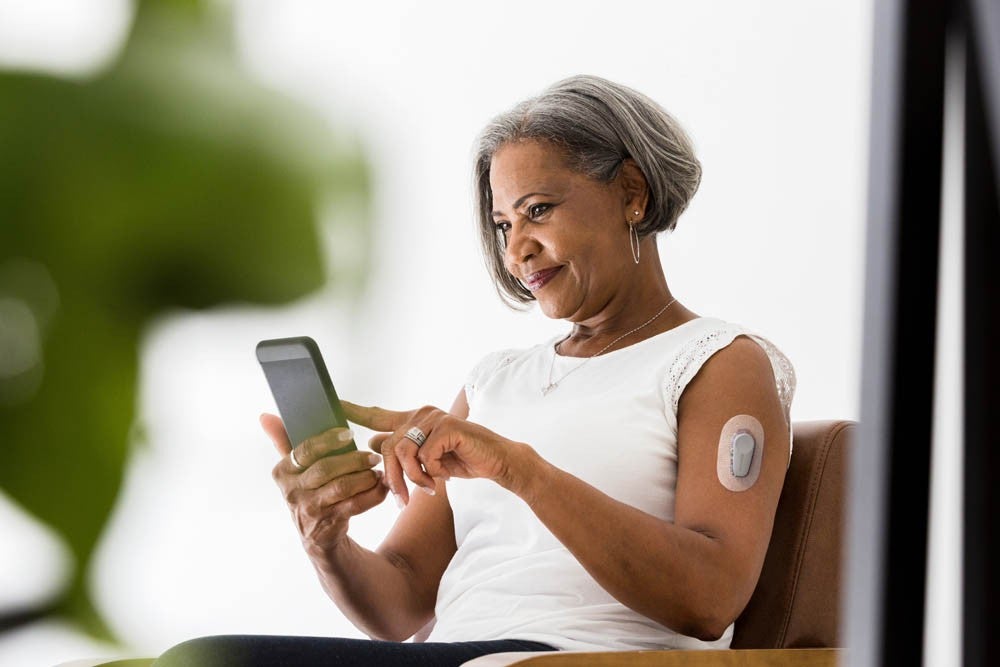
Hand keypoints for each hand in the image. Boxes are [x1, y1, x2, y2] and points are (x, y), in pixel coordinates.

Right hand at [261, 413, 388, 553]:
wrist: (316, 537)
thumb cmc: (308, 493)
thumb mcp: (293, 471)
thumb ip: (282, 442)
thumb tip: (265, 416)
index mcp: (283, 472)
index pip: (304, 450)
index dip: (328, 440)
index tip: (349, 433)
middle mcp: (293, 492)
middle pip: (326, 469)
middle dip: (353, 459)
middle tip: (372, 456)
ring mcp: (311, 509)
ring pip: (342, 487)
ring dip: (365, 476)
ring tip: (377, 470)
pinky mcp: (330, 523)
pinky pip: (356, 504)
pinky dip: (373, 494)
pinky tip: (381, 486)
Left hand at [341, 401, 522, 506]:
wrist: (496, 461)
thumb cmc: (462, 460)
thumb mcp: (426, 459)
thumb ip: (402, 451)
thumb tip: (370, 444)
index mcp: (414, 420)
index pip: (377, 415)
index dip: (354, 411)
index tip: (333, 404)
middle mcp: (421, 414)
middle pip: (387, 447)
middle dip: (392, 478)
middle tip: (402, 500)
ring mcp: (434, 418)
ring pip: (404, 453)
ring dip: (413, 478)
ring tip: (427, 488)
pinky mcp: (447, 428)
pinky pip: (425, 456)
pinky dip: (432, 472)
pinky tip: (444, 476)